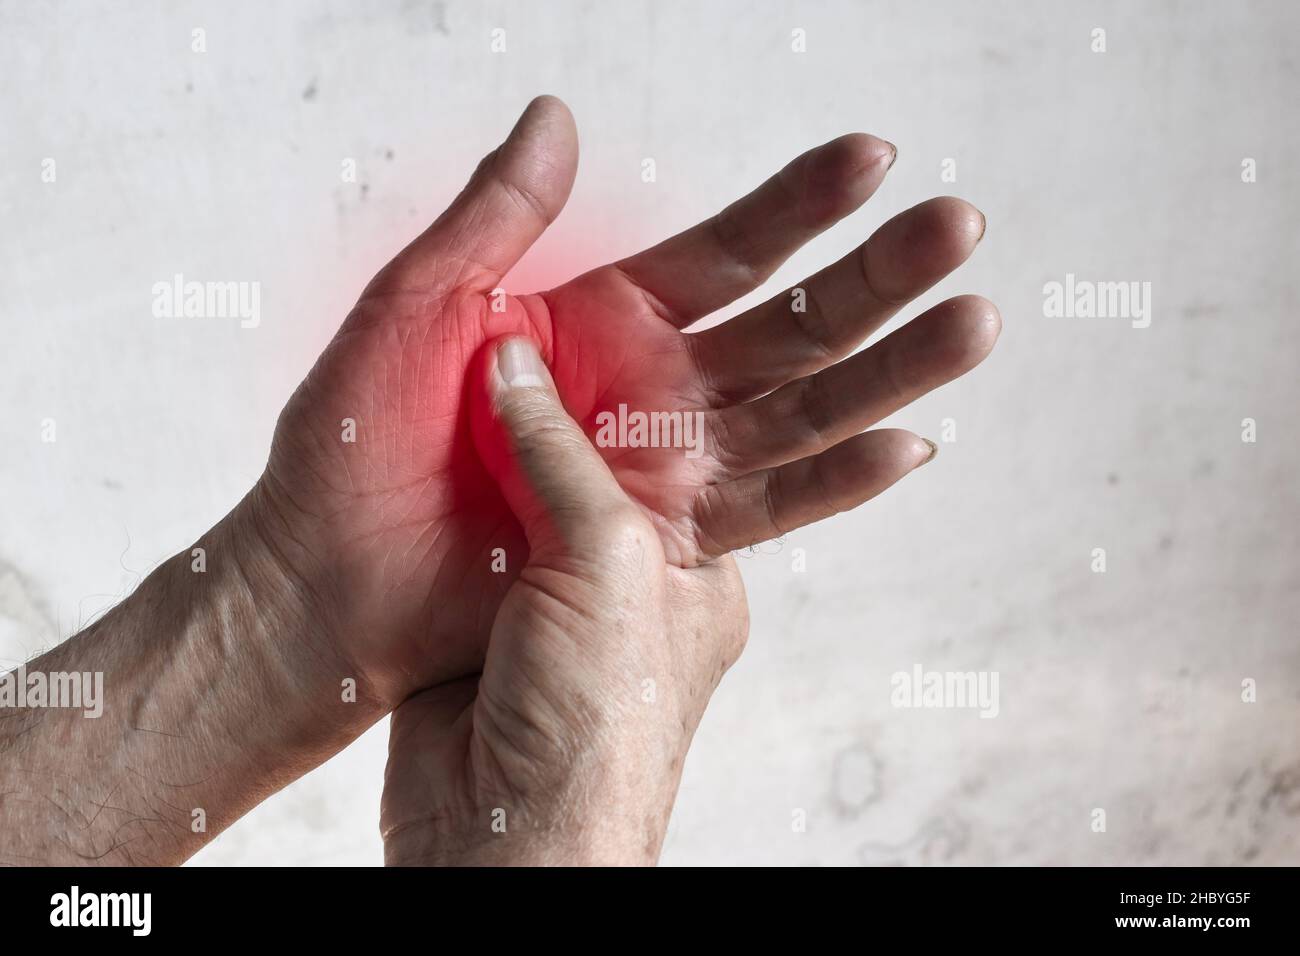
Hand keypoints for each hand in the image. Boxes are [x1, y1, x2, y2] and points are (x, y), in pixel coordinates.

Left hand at [251, 95, 999, 705]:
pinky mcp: (662, 544)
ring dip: (886, 368)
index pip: (727, 250)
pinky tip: (906, 443)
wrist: (327, 582)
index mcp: (602, 321)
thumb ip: (499, 218)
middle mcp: (650, 390)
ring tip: (970, 323)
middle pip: (788, 325)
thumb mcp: (418, 306)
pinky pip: (766, 511)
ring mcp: (662, 470)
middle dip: (875, 277)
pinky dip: (836, 480)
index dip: (800, 205)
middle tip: (959, 226)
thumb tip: (559, 111)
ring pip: (800, 410)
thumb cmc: (352, 444)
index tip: (874, 157)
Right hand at [379, 337, 748, 865]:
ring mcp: (559, 592)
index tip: (621, 315)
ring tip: (477, 345)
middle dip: (572, 393)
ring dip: (503, 425)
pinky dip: (455, 470)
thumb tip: (516, 366)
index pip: (688, 444)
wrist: (503, 841)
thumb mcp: (609, 562)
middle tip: (536, 316)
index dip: (657, 379)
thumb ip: (565, 455)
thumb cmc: (598, 727)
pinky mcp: (487, 608)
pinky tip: (436, 416)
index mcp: (695, 562)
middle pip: (601, 453)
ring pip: (530, 481)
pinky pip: (474, 517)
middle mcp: (633, 573)